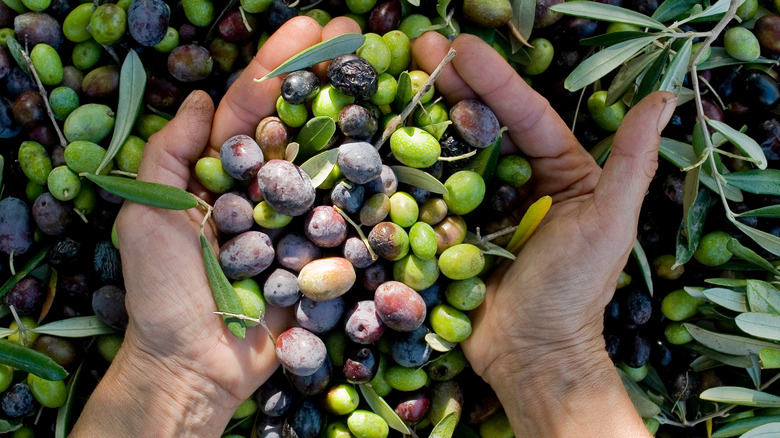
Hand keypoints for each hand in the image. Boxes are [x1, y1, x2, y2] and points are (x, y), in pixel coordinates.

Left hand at [72, 16, 359, 436]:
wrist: (197, 366)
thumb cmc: (165, 293)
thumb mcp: (146, 216)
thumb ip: (168, 155)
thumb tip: (200, 100)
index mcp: (220, 173)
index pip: (253, 107)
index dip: (280, 64)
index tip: (313, 27)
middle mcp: (262, 188)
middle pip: (299, 124)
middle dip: (327, 76)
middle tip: (360, 35)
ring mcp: (296, 219)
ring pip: (330, 163)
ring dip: (356, 119)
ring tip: (387, 78)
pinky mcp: (322, 253)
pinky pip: (350, 217)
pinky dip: (372, 186)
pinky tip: (396, 152)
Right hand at [414, 32, 675, 436]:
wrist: (530, 355)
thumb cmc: (575, 291)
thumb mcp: (609, 223)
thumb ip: (632, 162)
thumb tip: (664, 98)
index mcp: (561, 171)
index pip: (524, 115)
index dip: (494, 79)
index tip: (460, 47)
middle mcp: (520, 181)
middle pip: (483, 123)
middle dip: (453, 84)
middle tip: (419, 45)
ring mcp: (481, 205)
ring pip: (452, 151)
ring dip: (426, 115)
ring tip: (398, 78)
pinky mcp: (451, 230)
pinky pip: (430, 193)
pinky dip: (410, 166)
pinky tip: (387, 137)